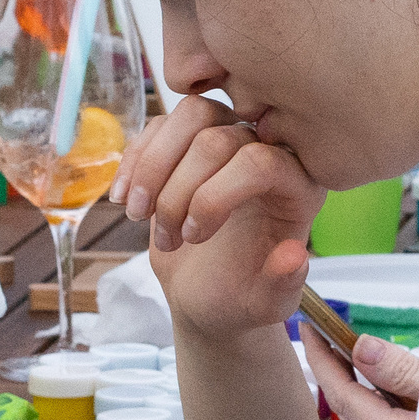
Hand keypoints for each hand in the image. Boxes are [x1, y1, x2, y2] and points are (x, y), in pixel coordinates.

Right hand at [113, 95, 326, 340]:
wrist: (206, 295)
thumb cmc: (241, 299)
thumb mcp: (264, 305)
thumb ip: (283, 284)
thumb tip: (294, 256)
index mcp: (296, 189)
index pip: (260, 161)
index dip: (215, 195)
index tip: (193, 238)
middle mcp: (267, 154)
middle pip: (218, 135)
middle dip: (177, 190)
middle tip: (165, 239)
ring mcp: (227, 142)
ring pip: (190, 114)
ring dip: (152, 166)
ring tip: (135, 213)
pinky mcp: (189, 144)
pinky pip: (160, 126)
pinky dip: (134, 162)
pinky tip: (123, 199)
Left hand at [301, 318, 418, 419]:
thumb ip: (403, 371)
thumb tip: (362, 348)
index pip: (342, 392)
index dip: (322, 357)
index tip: (309, 327)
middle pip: (352, 403)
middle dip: (338, 366)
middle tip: (329, 333)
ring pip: (374, 411)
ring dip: (368, 379)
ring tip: (362, 348)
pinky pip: (400, 416)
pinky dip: (400, 389)